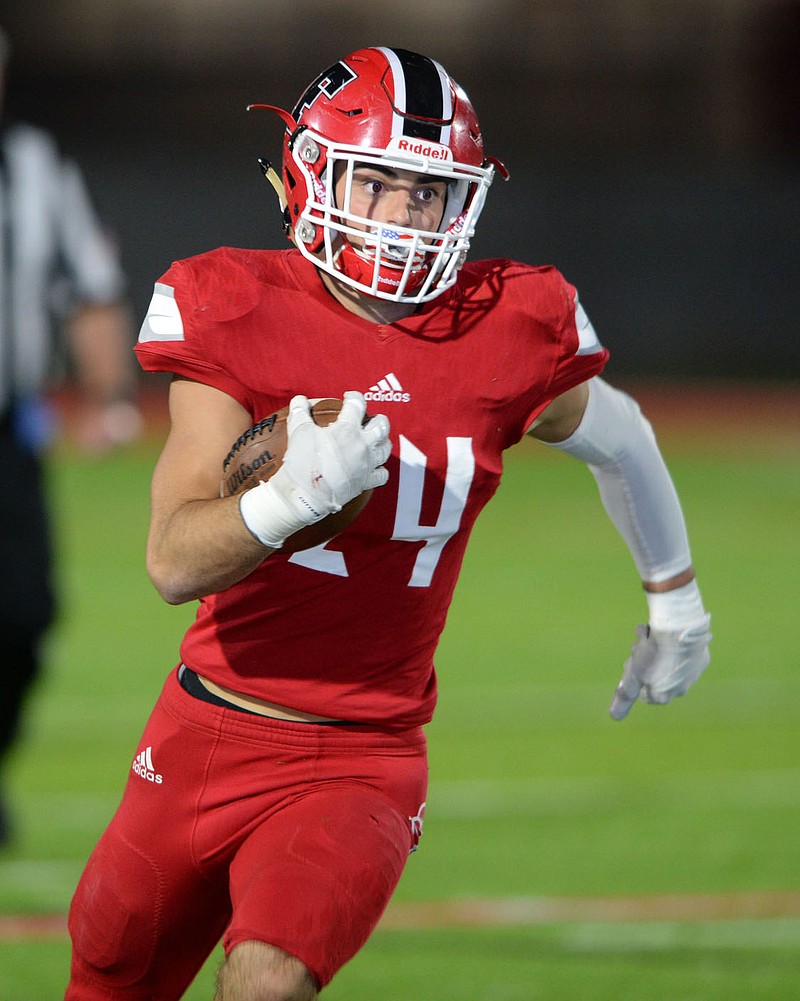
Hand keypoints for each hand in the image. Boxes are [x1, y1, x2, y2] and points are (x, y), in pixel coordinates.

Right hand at [280, 392, 390, 513]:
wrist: (304, 495)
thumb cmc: (301, 462)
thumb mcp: (297, 431)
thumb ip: (300, 411)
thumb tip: (300, 399)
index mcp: (347, 429)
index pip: (357, 405)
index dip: (353, 397)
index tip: (348, 398)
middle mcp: (362, 445)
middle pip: (382, 426)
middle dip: (378, 419)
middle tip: (370, 419)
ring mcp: (367, 464)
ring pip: (386, 449)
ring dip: (383, 441)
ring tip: (376, 439)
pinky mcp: (366, 482)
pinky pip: (382, 475)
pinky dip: (381, 469)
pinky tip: (375, 467)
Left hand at [609, 615, 711, 719]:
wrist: (680, 630)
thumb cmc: (653, 654)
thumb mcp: (633, 675)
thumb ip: (625, 696)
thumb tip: (615, 716)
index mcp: (663, 696)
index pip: (642, 693)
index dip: (635, 677)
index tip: (633, 664)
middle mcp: (681, 689)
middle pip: (654, 677)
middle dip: (643, 663)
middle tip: (639, 648)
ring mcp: (693, 674)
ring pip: (667, 663)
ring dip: (654, 651)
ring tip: (648, 635)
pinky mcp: (701, 658)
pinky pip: (682, 652)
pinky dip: (672, 644)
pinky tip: (664, 633)